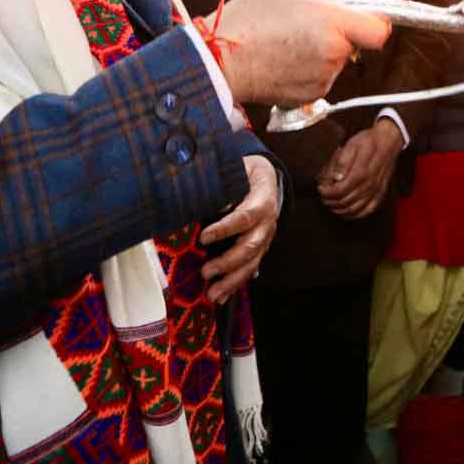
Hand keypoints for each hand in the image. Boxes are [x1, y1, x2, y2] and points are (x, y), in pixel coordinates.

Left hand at [200, 154, 279, 302]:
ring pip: (252, 263)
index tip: (203, 237)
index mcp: (263, 199)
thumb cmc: (247, 172)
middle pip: (251, 246)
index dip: (226, 228)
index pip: (245, 216)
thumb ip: (222, 179)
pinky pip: (250, 269)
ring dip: (232, 280)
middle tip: (205, 271)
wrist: (268, 179)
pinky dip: (235, 284)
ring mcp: (265, 238)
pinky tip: (221, 297)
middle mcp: (267, 222)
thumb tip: (195, 190)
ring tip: (212, 293)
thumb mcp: (238, 167)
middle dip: (228, 262)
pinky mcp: (260, 249)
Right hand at [214, 0, 391, 105]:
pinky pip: (321, 77)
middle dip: (338, 33)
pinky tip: (283, 60)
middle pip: (353, 43)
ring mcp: (323, 78)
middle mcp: (332, 54)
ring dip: (321, 52)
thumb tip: (348, 5)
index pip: (379, 30)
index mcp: (331, 23)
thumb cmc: (249, 18)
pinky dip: (308, 70)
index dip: (375, 22)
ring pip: (335, 61)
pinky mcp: (311, 96)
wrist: (220, 60)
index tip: (365, 18)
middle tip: (306, 24)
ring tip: (287, 42)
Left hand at [318, 120, 404, 218]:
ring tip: (332, 204)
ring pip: (354, 209)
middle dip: (330, 201)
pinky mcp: (380, 193)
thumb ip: (343, 162)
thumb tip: (336, 178)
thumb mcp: (352, 145)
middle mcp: (369, 184)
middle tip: (323, 197)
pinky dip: (355, 214)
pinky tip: (347, 212)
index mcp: (360, 172)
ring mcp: (375, 191)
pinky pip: (368, 210)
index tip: (320, 189)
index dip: (327, 193)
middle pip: (345, 202)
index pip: (339, 191)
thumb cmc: (368, 141)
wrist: (389, 141)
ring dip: (340, 210)